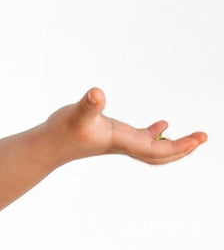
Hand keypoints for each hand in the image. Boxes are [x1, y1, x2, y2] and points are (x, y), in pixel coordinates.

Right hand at [45, 87, 206, 164]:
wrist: (46, 146)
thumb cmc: (60, 131)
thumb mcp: (76, 114)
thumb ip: (88, 105)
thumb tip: (97, 94)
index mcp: (121, 141)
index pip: (157, 149)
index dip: (179, 146)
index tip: (199, 139)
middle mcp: (123, 144)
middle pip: (159, 155)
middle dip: (182, 149)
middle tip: (202, 138)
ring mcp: (119, 142)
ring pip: (152, 150)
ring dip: (172, 146)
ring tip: (192, 138)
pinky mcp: (112, 136)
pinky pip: (141, 140)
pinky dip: (156, 135)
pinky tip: (163, 125)